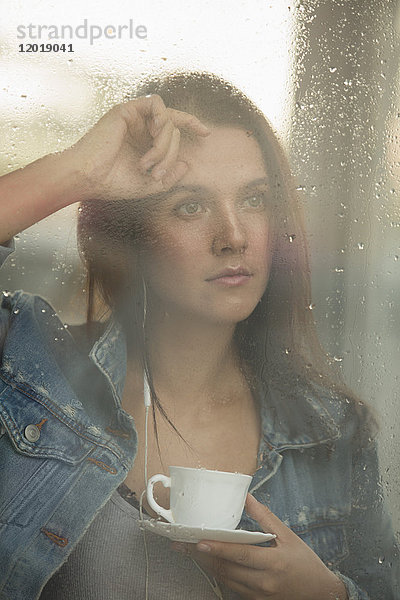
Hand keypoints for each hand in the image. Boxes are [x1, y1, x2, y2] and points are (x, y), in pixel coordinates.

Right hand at [66, 93, 210, 201]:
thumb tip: (187, 164)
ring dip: (165, 145)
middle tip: (157, 173)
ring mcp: (133, 118)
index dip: (191, 125)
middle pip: (173, 130)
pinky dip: (162, 120)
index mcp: (144, 142)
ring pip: (167, 120)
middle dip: (171, 154)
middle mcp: (139, 127)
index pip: (172, 126)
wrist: (89, 178)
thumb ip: (170, 176)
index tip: (206, 134)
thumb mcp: (149, 185)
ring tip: (149, 164)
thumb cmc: (114, 183)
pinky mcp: (126, 110)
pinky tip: (155, 137)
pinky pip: (156, 105)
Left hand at [171, 494, 347, 599]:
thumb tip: (247, 497)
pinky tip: (208, 565)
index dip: (219, 549)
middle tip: (183, 545)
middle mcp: (264, 582)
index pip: (241, 555)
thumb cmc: (305, 563)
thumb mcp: (288, 536)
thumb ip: (265, 517)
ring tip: (190, 552)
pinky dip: (219, 575)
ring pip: (226, 580)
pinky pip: (232, 588)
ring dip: (206, 566)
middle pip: (227, 569)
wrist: (322, 594)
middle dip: (202, 557)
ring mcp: (260, 595)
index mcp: (274, 562)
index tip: (200, 542)